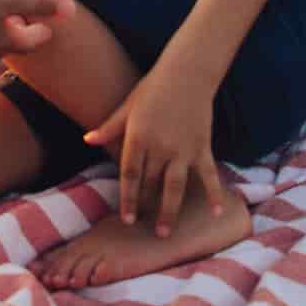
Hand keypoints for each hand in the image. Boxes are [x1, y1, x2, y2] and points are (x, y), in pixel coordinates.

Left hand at [84, 65, 225, 237]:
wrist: (187, 73)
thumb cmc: (153, 88)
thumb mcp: (127, 106)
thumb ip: (109, 127)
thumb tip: (88, 140)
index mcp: (138, 137)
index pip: (130, 175)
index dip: (127, 198)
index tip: (125, 218)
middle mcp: (160, 146)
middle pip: (150, 184)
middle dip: (145, 208)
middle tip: (141, 231)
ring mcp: (183, 149)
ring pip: (175, 187)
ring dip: (169, 211)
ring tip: (164, 233)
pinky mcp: (202, 146)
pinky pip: (208, 175)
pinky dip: (214, 193)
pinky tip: (216, 213)